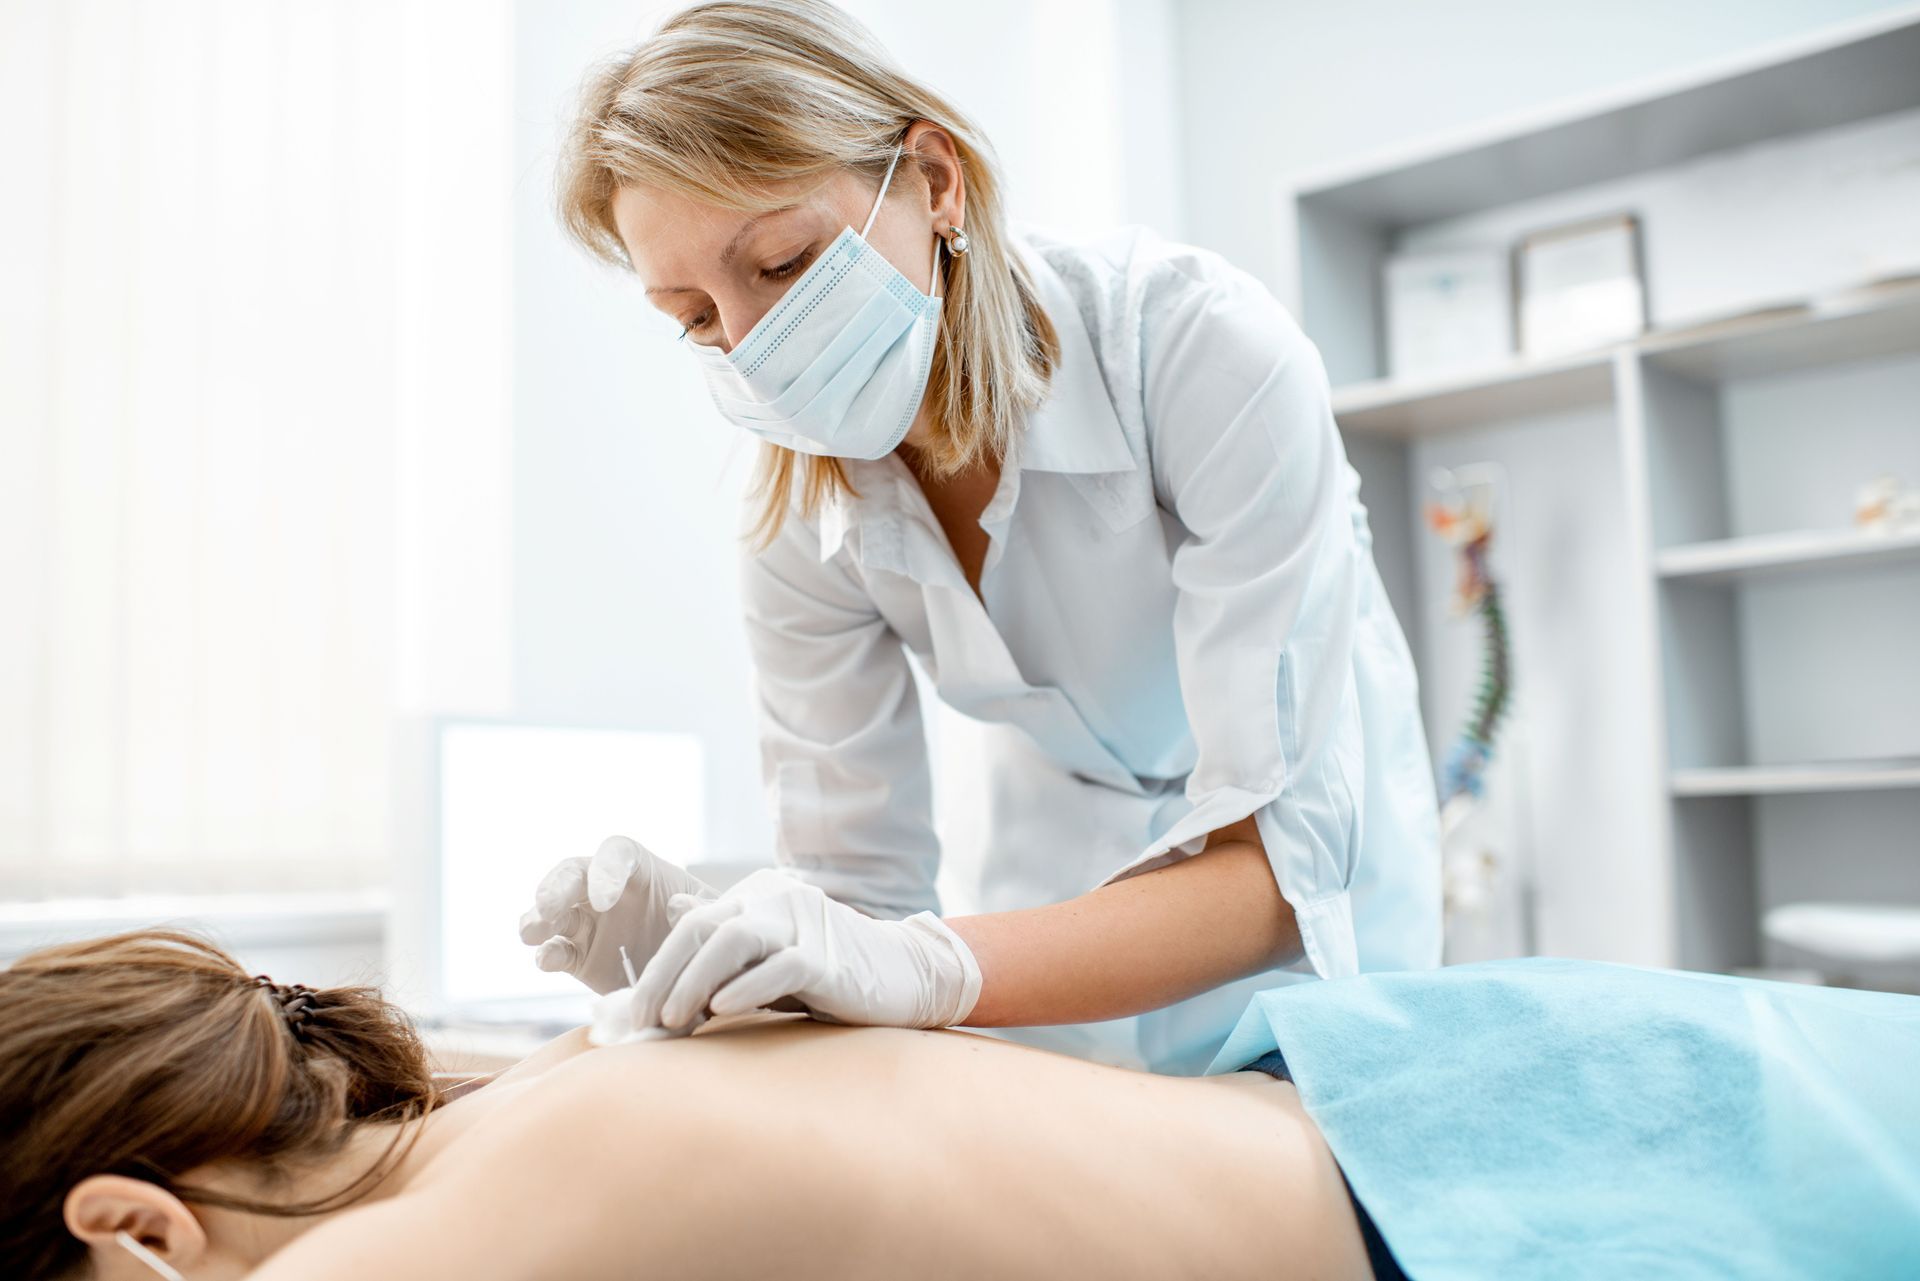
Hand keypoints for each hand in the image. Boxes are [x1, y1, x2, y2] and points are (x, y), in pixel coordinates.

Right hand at [517, 835, 717, 995]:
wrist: (701, 976)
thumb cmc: (711, 934)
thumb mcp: (720, 918)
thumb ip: (703, 908)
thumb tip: (676, 905)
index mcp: (643, 870)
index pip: (617, 853)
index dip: (606, 869)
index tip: (606, 900)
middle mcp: (608, 890)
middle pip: (573, 873)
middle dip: (556, 887)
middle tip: (548, 908)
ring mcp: (589, 923)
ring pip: (552, 910)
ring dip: (537, 916)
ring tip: (532, 932)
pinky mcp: (578, 956)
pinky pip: (555, 950)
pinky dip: (546, 953)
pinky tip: (547, 959)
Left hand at [624, 867, 981, 1032]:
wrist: (906, 975)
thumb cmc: (829, 973)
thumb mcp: (768, 957)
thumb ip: (724, 944)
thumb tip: (674, 915)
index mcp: (756, 896)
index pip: (691, 924)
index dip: (656, 968)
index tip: (632, 1014)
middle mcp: (776, 901)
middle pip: (703, 927)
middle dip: (664, 975)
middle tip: (642, 1020)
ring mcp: (805, 926)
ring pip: (735, 938)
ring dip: (695, 979)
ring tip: (673, 1018)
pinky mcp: (830, 958)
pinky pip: (782, 966)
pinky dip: (748, 986)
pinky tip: (722, 1009)